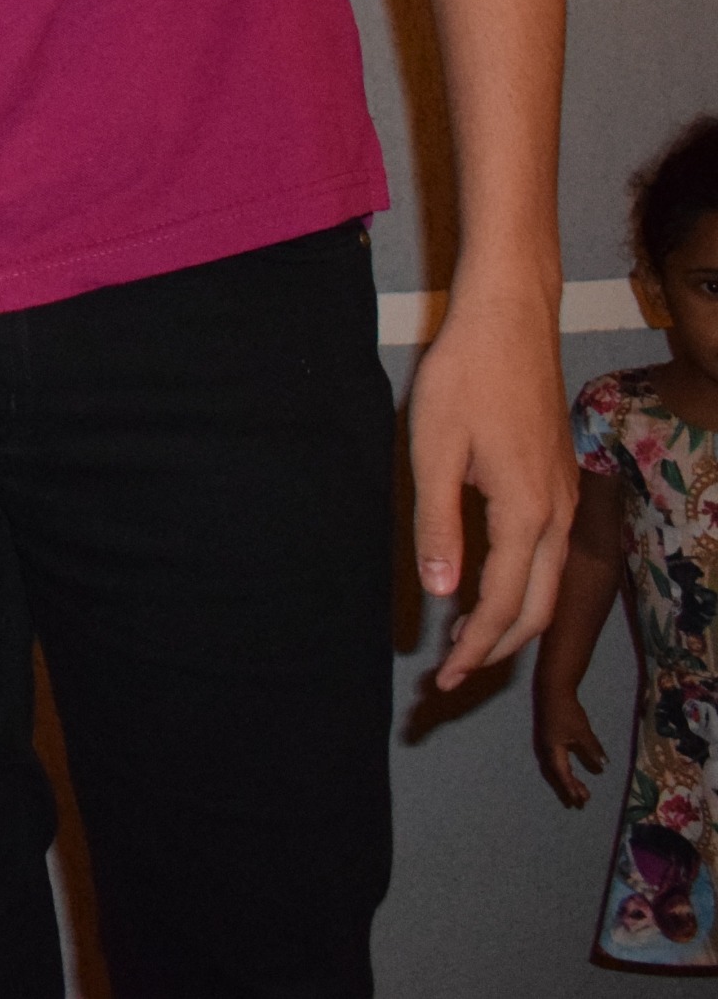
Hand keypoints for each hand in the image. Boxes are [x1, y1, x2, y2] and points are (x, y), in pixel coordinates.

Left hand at [413, 293, 572, 689]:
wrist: (510, 321)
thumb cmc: (465, 377)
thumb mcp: (433, 450)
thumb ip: (438, 524)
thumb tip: (443, 594)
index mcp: (526, 512)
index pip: (502, 603)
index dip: (474, 648)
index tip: (443, 677)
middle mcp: (556, 515)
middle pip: (537, 608)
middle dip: (496, 649)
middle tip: (451, 675)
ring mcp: (564, 499)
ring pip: (546, 584)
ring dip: (509, 620)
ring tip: (464, 640)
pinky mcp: (558, 482)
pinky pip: (546, 555)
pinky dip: (520, 586)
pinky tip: (483, 583)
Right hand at [537, 685, 606, 806]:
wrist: (552, 691)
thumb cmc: (567, 712)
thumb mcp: (582, 731)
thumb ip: (592, 748)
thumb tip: (603, 765)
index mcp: (553, 749)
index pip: (563, 774)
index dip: (571, 788)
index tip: (581, 801)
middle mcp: (547, 750)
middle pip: (557, 774)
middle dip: (569, 788)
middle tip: (583, 801)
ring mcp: (546, 744)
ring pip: (555, 768)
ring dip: (567, 780)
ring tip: (580, 790)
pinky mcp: (549, 739)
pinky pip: (555, 761)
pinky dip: (564, 770)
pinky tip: (572, 770)